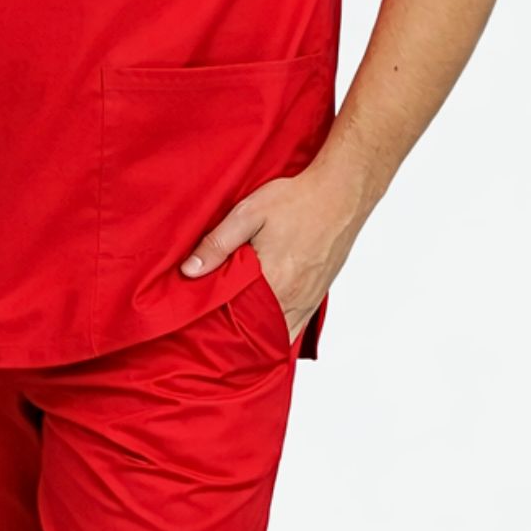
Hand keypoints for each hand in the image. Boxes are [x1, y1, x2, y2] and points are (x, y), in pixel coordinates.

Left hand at [177, 168, 364, 342]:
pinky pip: (299, 323)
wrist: (341, 192)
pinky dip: (281, 326)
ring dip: (262, 334)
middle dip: (241, 338)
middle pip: (263, 335)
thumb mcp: (248, 214)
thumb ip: (217, 244)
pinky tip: (266, 317)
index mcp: (274, 282)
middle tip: (219, 332)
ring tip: (240, 328)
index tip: (206, 330)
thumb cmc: (296, 200)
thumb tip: (189, 271)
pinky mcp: (320, 293)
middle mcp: (295, 297)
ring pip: (283, 333)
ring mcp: (310, 298)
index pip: (242, 324)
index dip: (224, 332)